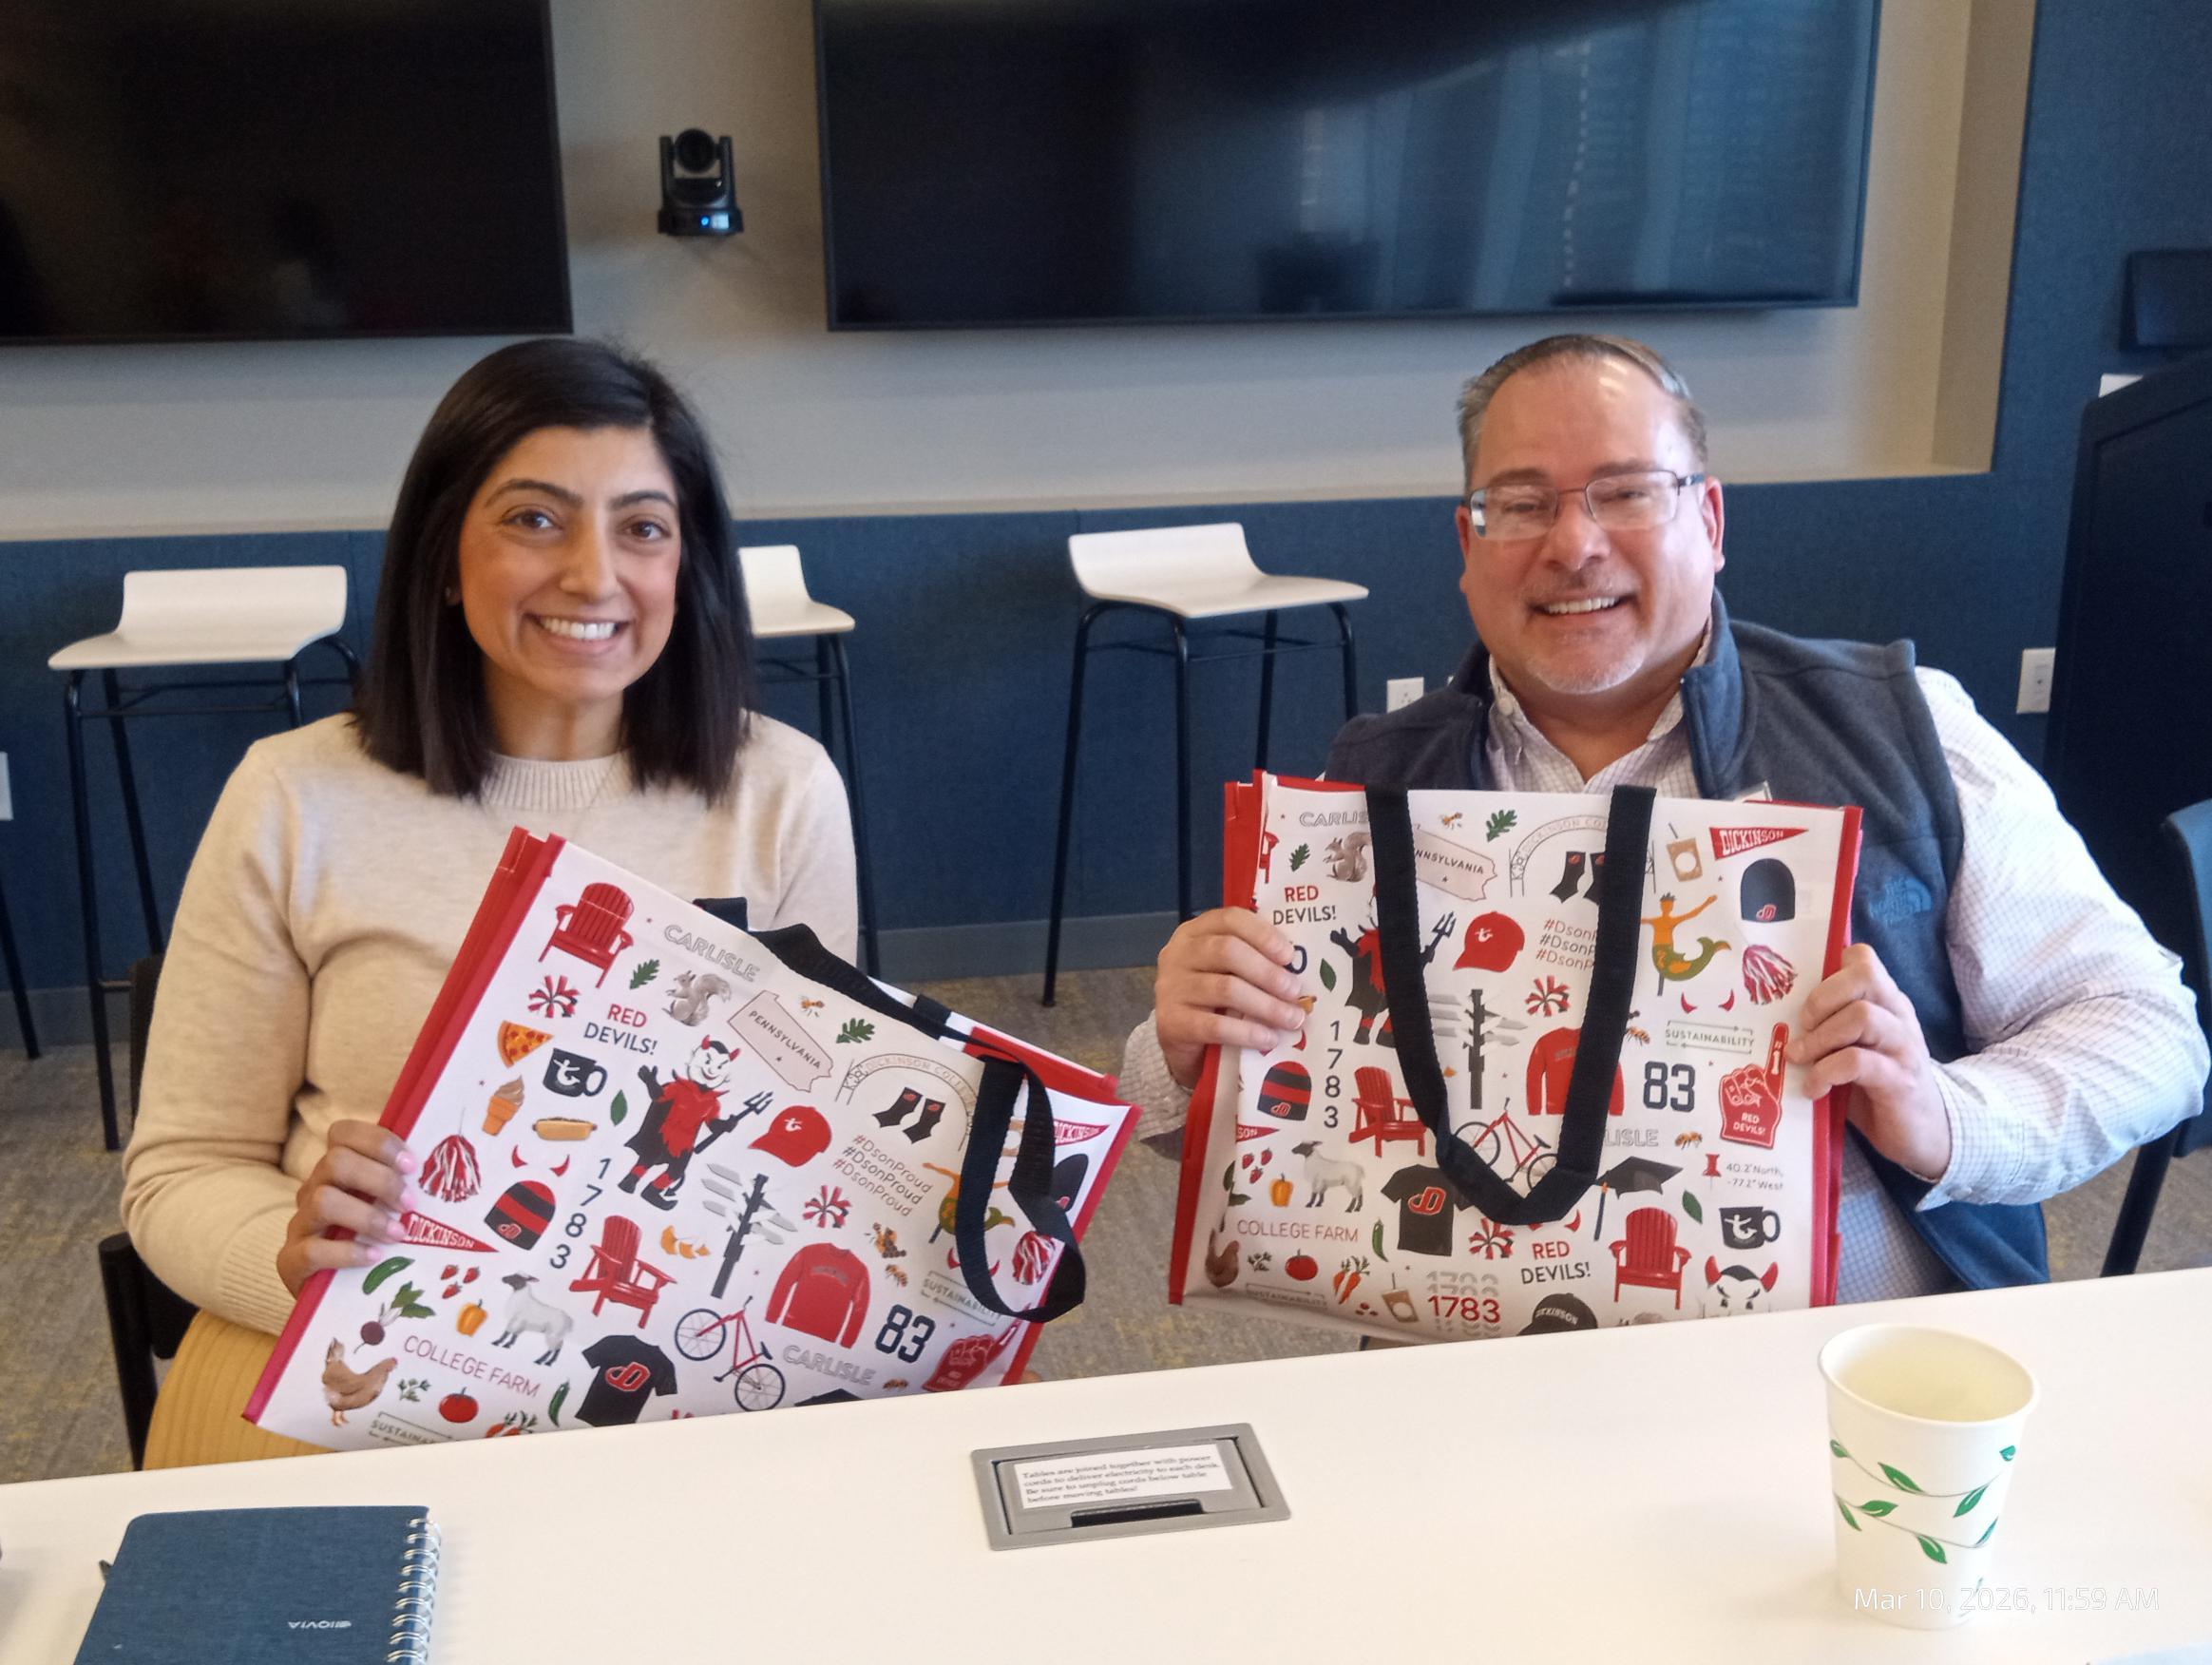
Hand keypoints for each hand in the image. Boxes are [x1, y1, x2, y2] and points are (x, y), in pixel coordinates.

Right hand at [276, 1121, 421, 1296]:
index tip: (411, 1165)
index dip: (378, 1142)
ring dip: (367, 1216)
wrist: (336, 1296)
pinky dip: (348, 1252)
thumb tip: (441, 1165)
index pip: (342, 1134)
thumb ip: (400, 1185)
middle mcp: (312, 1191)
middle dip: (379, 1179)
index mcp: (335, 1172)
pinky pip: (313, 1249)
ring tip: (398, 1234)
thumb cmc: (371, 1243)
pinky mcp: (290, 1261)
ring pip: (323, 1200)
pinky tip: (374, 1257)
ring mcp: (299, 1225)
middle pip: (335, 1162)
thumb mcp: (385, 1208)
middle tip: (409, 1204)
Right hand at [1153, 908, 1306, 1090]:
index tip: (1289, 955)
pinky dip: (1247, 1032)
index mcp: (1195, 932)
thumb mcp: (1227, 972)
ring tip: (1292, 1019)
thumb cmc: (1212, 999)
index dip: (1262, 934)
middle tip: (1295, 991)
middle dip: (1268, 972)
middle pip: (1228, 951)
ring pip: (1226, 989)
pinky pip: (1216, 1025)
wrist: (1179, 1040)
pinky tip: (1268, 1039)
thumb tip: (1297, 969)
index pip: (1229, 919)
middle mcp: (1178, 954)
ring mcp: (1171, 987)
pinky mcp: (1171, 1022)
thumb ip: (1251, 960)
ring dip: (1266, 1005)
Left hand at [1789, 943, 1951, 1180]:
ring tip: (1799, 1058)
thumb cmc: (1876, 1086)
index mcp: (1885, 1002)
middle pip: (1864, 977)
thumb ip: (1828, 1027)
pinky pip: (1857, 1062)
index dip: (1829, 972)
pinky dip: (1825, 1073)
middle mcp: (1898, 1016)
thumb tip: (1775, 1017)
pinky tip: (1813, 1089)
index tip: (1806, 1002)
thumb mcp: (1851, 1048)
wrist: (1923, 1132)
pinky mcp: (1900, 1080)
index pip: (1863, 959)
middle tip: (1801, 1028)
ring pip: (1861, 1016)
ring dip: (1819, 1038)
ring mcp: (1903, 1047)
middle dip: (1821, 999)